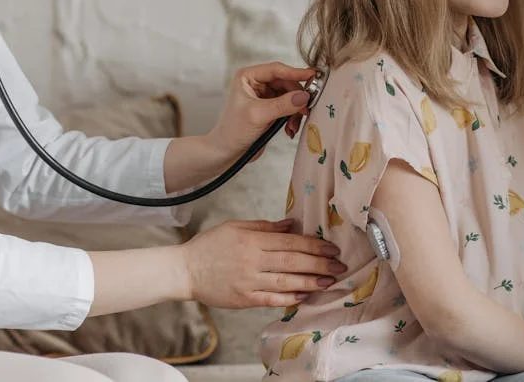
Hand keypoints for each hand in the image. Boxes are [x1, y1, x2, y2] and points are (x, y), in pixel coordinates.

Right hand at [180, 219, 344, 307]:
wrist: (185, 270)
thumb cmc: (210, 245)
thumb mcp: (235, 227)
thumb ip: (264, 226)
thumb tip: (291, 224)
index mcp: (251, 240)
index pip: (290, 242)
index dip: (313, 245)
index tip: (331, 247)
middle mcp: (252, 260)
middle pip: (292, 261)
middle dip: (319, 263)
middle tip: (339, 265)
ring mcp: (249, 282)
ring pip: (286, 282)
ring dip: (311, 282)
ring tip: (329, 281)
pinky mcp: (244, 299)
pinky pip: (272, 300)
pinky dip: (290, 299)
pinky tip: (305, 296)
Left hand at [207, 62, 315, 163]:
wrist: (227, 151)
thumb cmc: (233, 130)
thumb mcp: (258, 115)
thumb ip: (282, 105)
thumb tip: (304, 96)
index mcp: (248, 77)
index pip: (276, 70)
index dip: (295, 73)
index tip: (313, 76)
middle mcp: (256, 83)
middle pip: (286, 83)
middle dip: (297, 98)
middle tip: (306, 109)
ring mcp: (264, 96)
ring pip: (290, 96)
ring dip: (295, 111)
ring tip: (294, 125)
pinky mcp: (270, 109)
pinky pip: (289, 108)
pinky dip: (292, 118)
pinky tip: (289, 129)